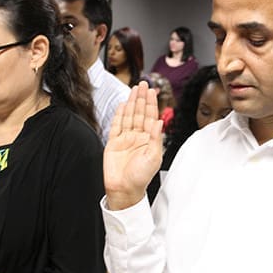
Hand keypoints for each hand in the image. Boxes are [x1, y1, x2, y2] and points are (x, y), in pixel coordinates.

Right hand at [104, 81, 162, 209]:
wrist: (124, 189)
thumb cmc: (140, 177)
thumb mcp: (153, 157)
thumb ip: (155, 138)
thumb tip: (159, 121)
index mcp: (149, 140)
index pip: (151, 117)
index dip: (152, 103)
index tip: (153, 91)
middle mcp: (138, 137)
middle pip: (140, 113)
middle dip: (142, 98)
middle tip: (143, 83)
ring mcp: (125, 139)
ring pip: (129, 116)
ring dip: (131, 102)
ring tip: (134, 89)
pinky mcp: (113, 143)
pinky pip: (116, 125)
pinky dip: (119, 114)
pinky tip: (122, 105)